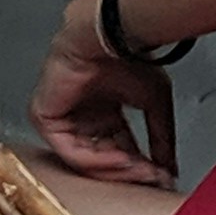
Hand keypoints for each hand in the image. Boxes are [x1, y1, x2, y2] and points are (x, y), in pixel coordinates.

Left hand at [29, 0, 177, 185]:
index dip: (139, 165)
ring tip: (139, 170)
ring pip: (85, 160)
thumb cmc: (128, 55)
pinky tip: (121, 159)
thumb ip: (161, 137)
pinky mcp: (46, 118)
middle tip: (151, 178)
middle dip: (129, 171)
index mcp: (103, 112)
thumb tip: (169, 168)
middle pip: (102, 158)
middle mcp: (82, 117)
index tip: (160, 176)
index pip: (119, 149)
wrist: (108, 36)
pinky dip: (97, 160)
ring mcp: (63, 119)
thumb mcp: (155, 102)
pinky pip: (70, 151)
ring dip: (115, 169)